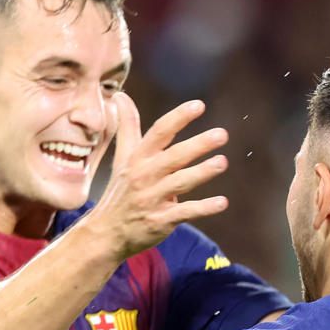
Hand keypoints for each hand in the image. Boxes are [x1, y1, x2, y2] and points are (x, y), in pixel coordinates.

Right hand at [84, 94, 229, 259]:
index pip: (159, 132)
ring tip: (222, 162)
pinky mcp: (160, 221)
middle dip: (198, 145)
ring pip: (180, 182)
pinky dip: (204, 208)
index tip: (199, 105)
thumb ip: (128, 127)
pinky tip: (223, 202)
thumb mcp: (122, 158)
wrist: (106, 233)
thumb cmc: (120, 191)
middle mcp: (144, 176)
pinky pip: (185, 212)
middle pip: (173, 156)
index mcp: (138, 158)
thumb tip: (121, 96)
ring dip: (202, 172)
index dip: (179, 118)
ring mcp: (151, 199)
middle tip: (222, 134)